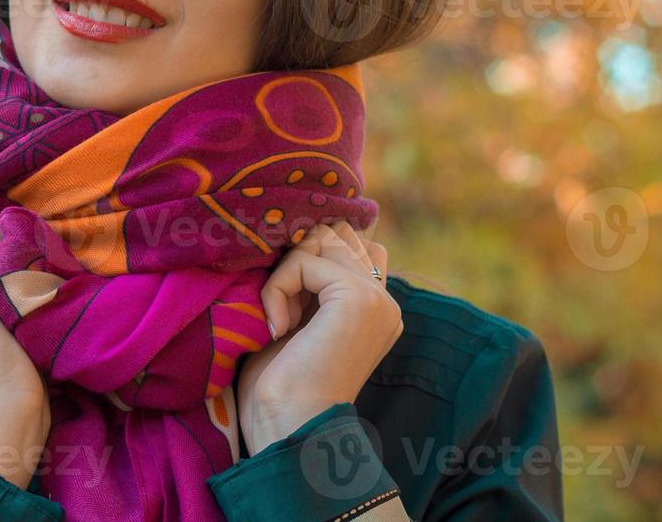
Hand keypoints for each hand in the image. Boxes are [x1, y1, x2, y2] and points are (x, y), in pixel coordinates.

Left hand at [236, 219, 400, 456]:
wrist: (289, 428)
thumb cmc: (281, 385)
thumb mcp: (299, 319)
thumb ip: (312, 279)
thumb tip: (304, 235)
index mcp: (377, 308)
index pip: (350, 244)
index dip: (309, 259)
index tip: (287, 309)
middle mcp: (385, 300)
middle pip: (336, 234)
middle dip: (299, 259)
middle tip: (283, 311)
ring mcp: (377, 297)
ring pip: (321, 239)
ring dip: (287, 272)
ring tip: (281, 318)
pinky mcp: (358, 297)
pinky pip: (303, 259)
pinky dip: (277, 287)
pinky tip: (278, 327)